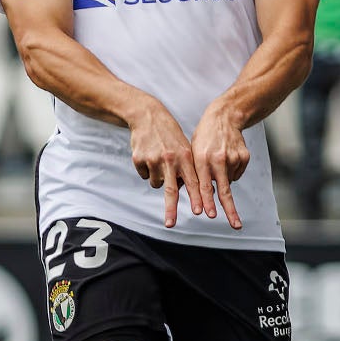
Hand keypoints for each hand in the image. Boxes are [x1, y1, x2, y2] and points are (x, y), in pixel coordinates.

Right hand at [127, 96, 203, 228]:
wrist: (147, 115)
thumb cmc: (169, 134)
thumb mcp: (184, 147)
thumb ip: (188, 168)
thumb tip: (189, 189)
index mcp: (185, 156)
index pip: (193, 182)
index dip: (197, 199)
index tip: (200, 213)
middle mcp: (170, 159)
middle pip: (171, 190)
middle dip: (171, 209)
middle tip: (170, 225)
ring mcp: (153, 159)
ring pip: (157, 184)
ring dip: (159, 179)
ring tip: (159, 161)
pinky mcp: (139, 159)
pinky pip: (145, 176)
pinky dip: (147, 171)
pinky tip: (149, 157)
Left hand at [189, 99, 249, 229]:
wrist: (224, 117)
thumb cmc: (203, 138)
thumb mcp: (192, 152)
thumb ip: (193, 173)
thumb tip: (195, 193)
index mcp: (201, 158)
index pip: (203, 185)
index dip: (206, 201)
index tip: (208, 215)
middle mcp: (218, 159)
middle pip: (224, 190)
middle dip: (229, 210)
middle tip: (235, 225)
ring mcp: (233, 158)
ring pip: (229, 182)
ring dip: (222, 179)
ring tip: (218, 161)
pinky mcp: (244, 157)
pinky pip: (237, 174)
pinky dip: (231, 172)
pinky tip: (228, 158)